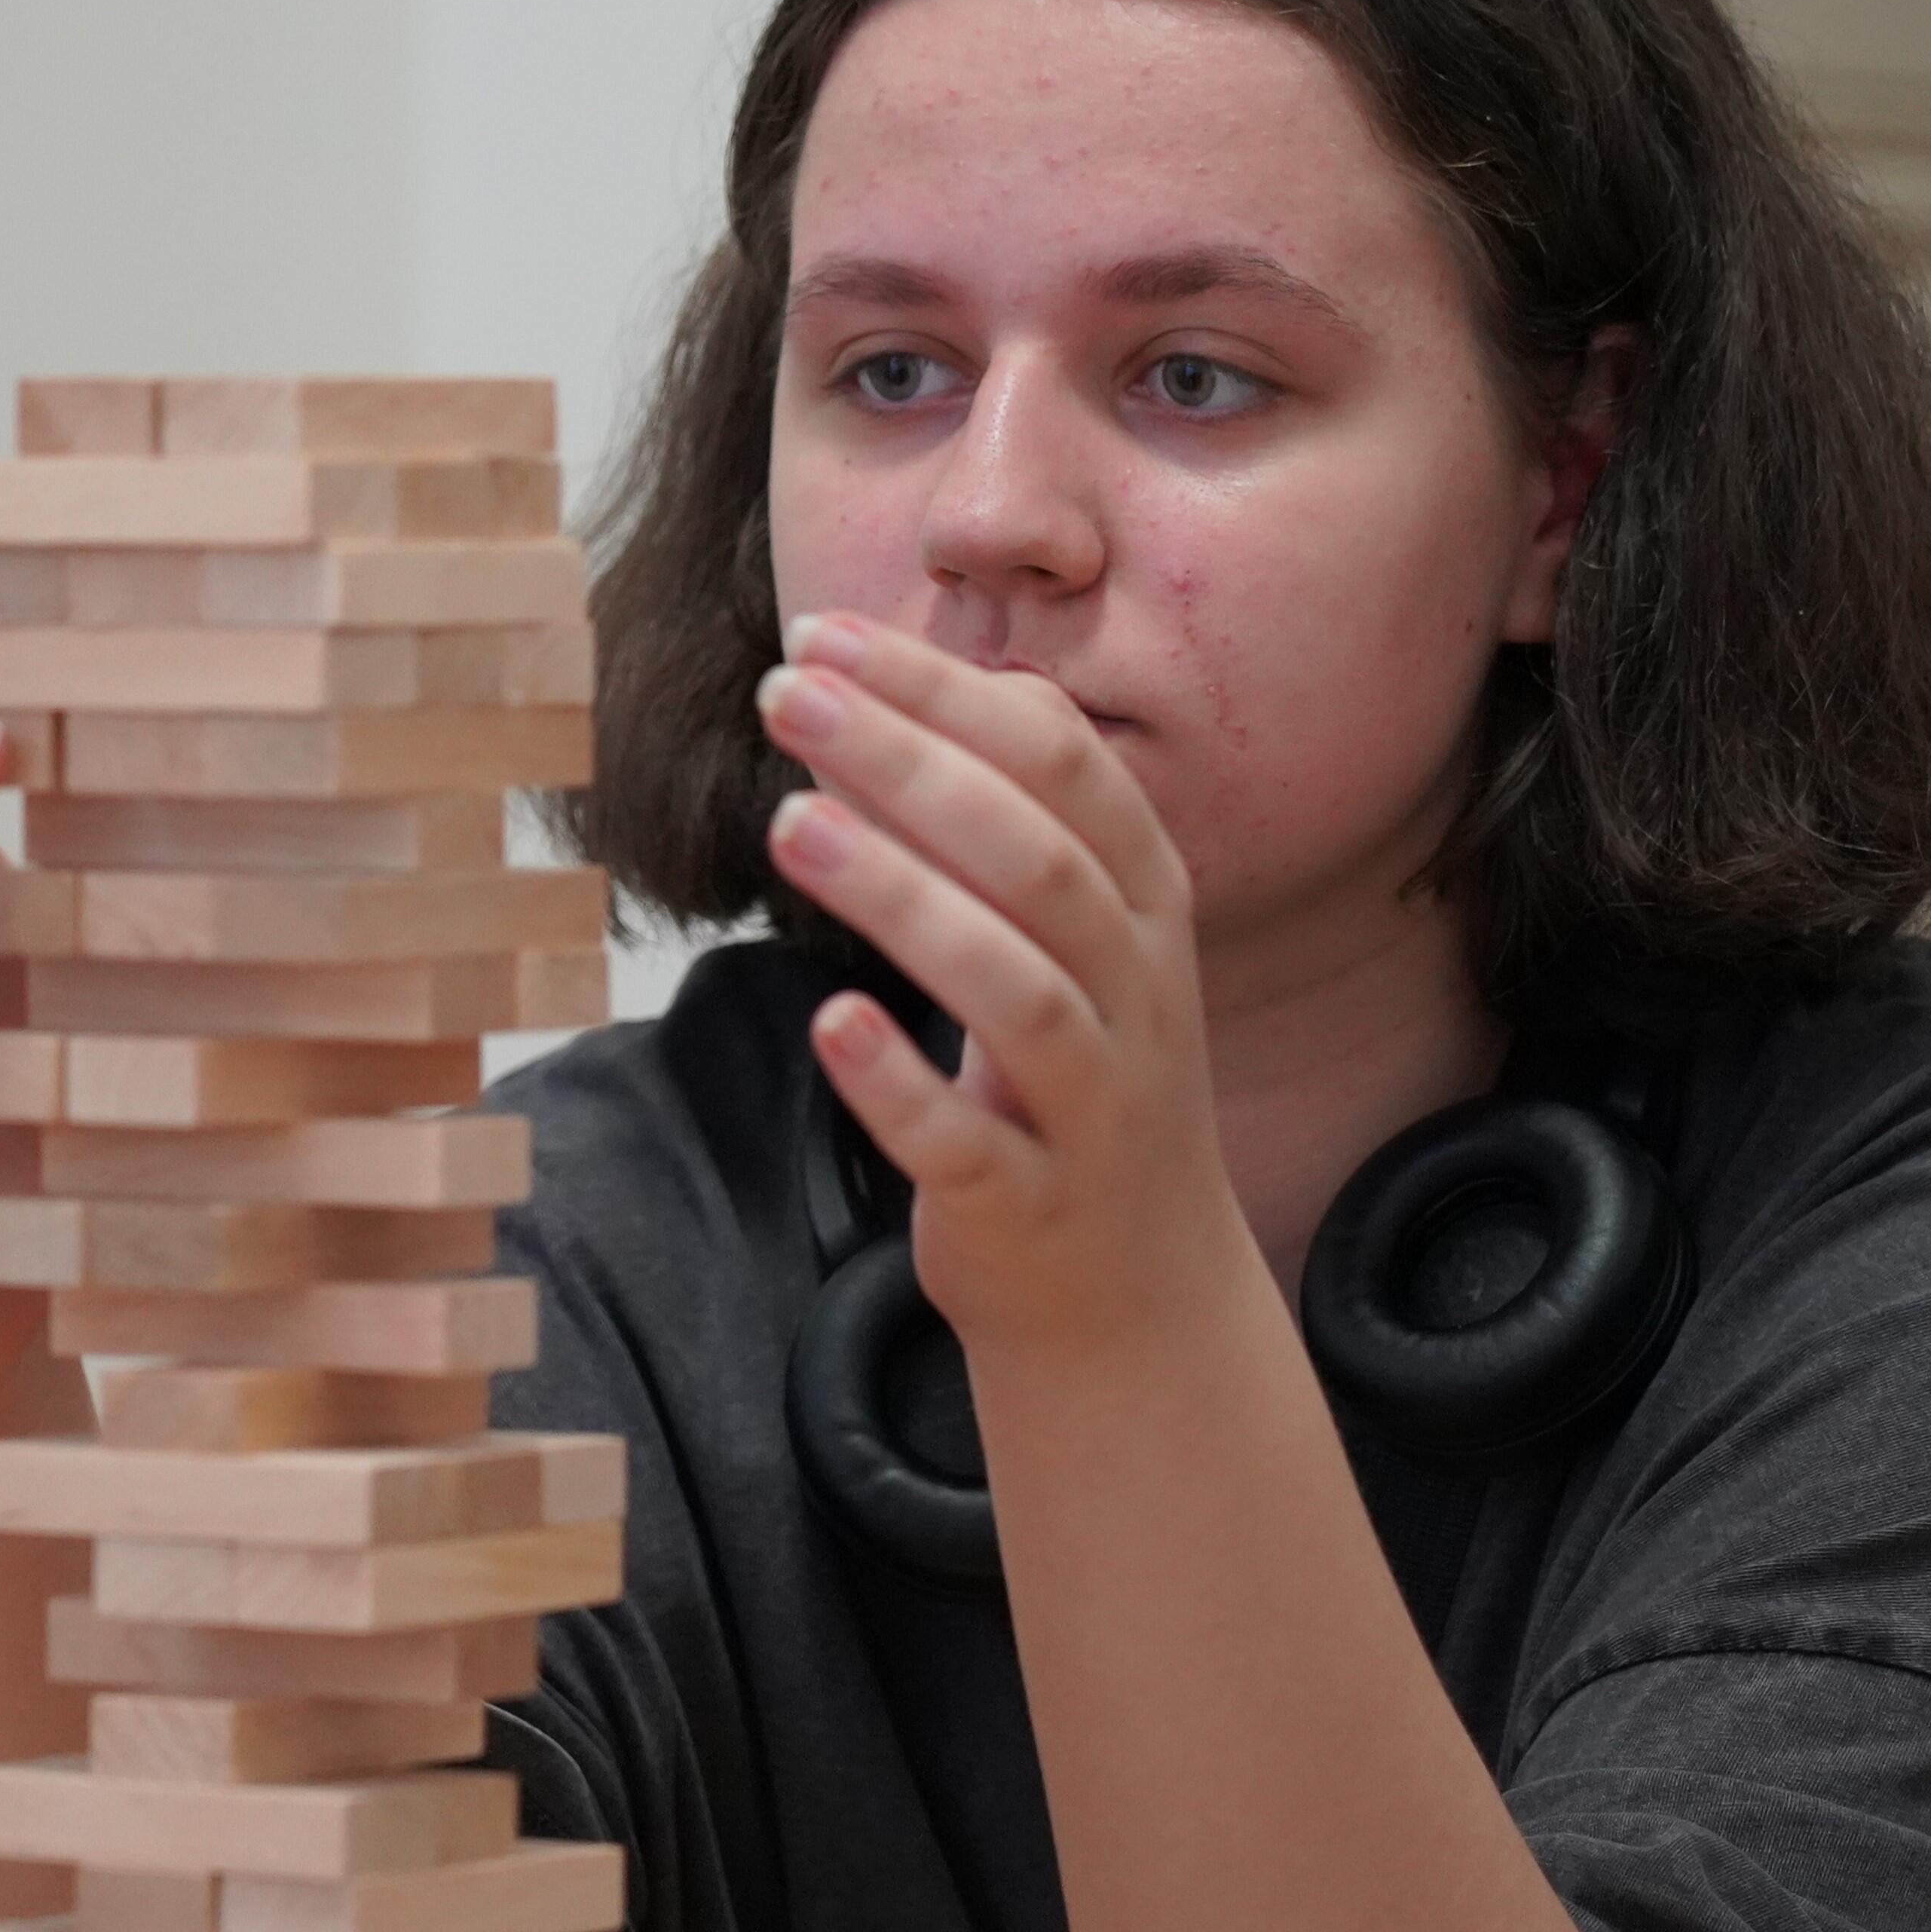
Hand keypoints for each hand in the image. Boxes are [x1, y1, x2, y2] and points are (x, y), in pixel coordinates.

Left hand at [752, 612, 1251, 1359]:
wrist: (1138, 1294)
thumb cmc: (1074, 1079)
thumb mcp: (1074, 939)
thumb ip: (1000, 822)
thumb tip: (888, 688)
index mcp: (1145, 905)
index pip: (1062, 761)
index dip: (946, 691)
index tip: (827, 637)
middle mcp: (1139, 994)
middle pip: (1037, 856)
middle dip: (909, 761)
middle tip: (785, 697)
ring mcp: (1096, 1105)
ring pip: (1015, 988)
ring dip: (903, 898)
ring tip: (790, 825)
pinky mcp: (1033, 1204)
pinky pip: (971, 1141)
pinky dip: (902, 1084)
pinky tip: (832, 1024)